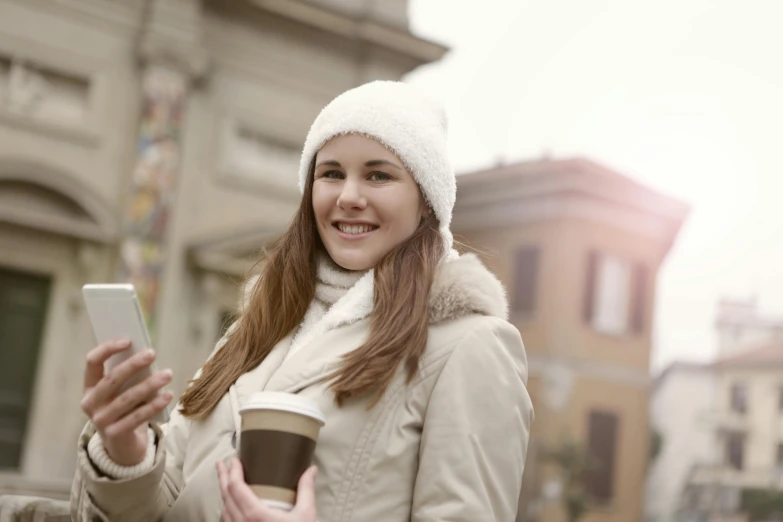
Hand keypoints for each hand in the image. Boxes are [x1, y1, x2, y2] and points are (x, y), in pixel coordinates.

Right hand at [80, 338, 173, 465]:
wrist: (122, 445)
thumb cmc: (125, 408)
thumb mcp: (122, 391)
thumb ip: (128, 375)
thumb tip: (146, 353)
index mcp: (89, 386)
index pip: (92, 362)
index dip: (107, 349)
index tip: (128, 340)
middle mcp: (90, 403)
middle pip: (112, 379)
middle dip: (133, 364)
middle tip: (152, 353)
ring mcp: (100, 420)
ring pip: (127, 398)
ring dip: (149, 384)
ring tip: (168, 374)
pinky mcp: (114, 434)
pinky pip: (137, 416)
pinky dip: (154, 405)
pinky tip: (168, 395)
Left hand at [217, 458, 317, 521]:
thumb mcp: (306, 514)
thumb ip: (306, 490)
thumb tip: (311, 470)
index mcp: (255, 514)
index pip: (236, 488)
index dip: (233, 472)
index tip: (234, 460)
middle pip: (225, 496)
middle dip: (223, 478)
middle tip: (222, 464)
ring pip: (223, 511)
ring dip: (223, 495)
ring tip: (226, 483)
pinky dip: (225, 512)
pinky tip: (230, 508)